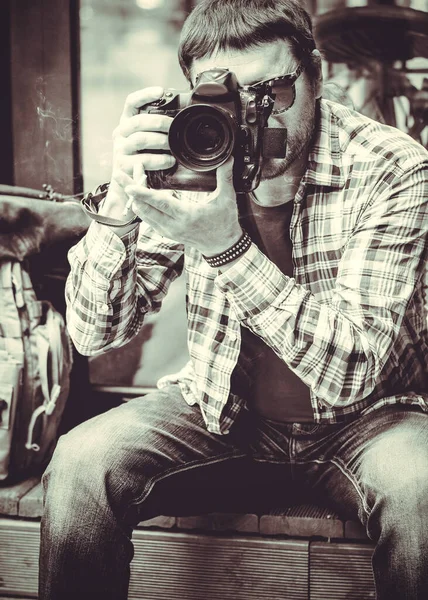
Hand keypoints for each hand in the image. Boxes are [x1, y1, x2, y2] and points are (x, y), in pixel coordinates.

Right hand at [101, 86, 175, 220]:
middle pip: (138, 121)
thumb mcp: (148, 142)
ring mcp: (120, 150)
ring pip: (140, 140)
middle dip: (159, 122)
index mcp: (126, 123)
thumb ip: (157, 131)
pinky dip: (159, 160)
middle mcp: (120, 134)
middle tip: (174, 127)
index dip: (145, 95)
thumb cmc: (144, 160)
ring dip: (160, 142)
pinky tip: (170, 161)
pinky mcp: (122, 166)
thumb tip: (181, 120)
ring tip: (173, 147)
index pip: (131, 103)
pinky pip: (142, 160)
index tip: (161, 91)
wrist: (128, 186)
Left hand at [122, 157, 242, 256]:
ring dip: (135, 197)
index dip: (142, 194)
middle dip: (131, 190)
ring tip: (131, 179)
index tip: (128, 185)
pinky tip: (139, 194)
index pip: (159, 203)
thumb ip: (225, 177)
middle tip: (123, 172)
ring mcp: (168, 230)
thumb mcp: (226, 200)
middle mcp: (173, 225)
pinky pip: (148, 219)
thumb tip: (228, 158)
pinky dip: (141, 206)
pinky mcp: (166, 232)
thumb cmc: (224, 224)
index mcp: (186, 215)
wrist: (222, 247)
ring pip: (143, 214)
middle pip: (144, 207)